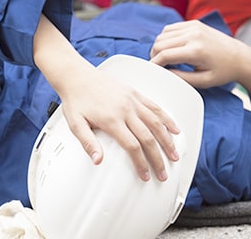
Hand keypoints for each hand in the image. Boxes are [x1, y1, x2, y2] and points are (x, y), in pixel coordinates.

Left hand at [33, 15, 179, 181]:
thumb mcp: (75, 124)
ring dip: (168, 140)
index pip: (132, 146)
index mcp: (111, 120)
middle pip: (148, 137)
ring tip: (174, 154)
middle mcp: (125, 109)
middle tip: (163, 173)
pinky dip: (167, 119)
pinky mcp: (135, 93)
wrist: (77, 76)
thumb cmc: (76, 99)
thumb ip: (87, 143)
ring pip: (156, 122)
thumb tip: (98, 160)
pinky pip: (155, 107)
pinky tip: (174, 128)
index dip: (141, 163)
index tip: (146, 175)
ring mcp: (132, 100)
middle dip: (158, 158)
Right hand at [150, 20, 250, 100]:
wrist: (240, 57)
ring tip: (165, 58)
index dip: (154, 64)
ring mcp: (194, 26)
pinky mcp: (194, 23)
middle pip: (160, 43)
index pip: (164, 55)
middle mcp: (193, 35)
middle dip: (155, 56)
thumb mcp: (203, 81)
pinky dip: (166, 38)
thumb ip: (181, 78)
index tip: (152, 71)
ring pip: (163, 34)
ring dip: (159, 47)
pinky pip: (171, 28)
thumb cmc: (223, 72)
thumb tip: (163, 73)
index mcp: (196, 51)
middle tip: (159, 66)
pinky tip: (172, 48)